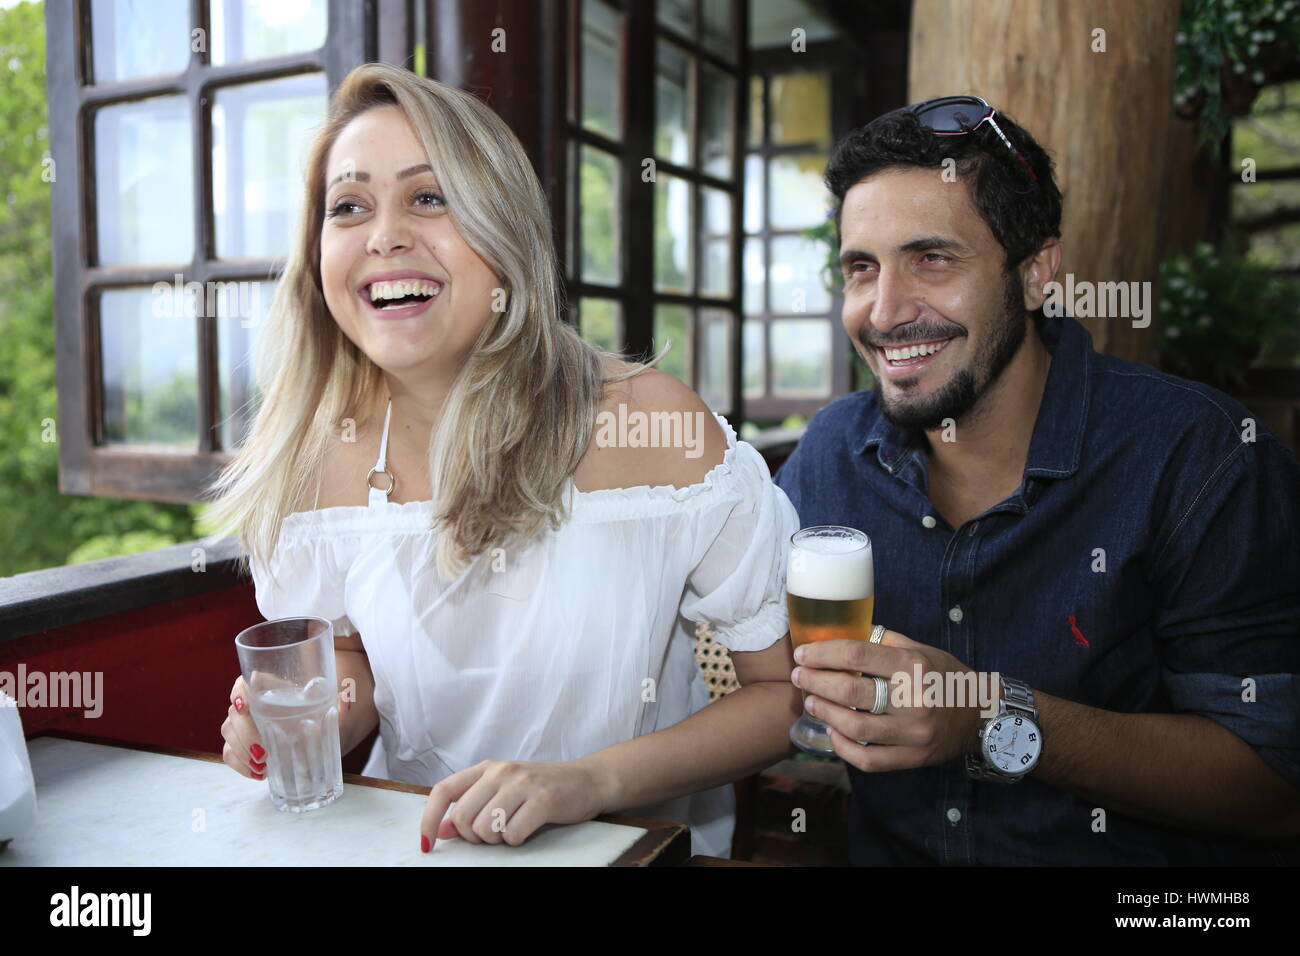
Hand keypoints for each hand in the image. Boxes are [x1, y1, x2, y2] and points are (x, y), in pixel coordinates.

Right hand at [220, 674, 351, 781]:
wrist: (313, 724)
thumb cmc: (316, 709)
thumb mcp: (329, 707)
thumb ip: (339, 703)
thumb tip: (346, 699)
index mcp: (268, 686)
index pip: (243, 684)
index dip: (238, 694)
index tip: (245, 707)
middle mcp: (251, 703)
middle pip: (234, 714)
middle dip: (244, 734)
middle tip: (263, 752)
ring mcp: (243, 724)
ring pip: (228, 733)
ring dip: (242, 751)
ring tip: (262, 765)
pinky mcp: (241, 743)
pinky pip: (229, 752)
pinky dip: (240, 764)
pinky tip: (258, 773)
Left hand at [419, 758, 616, 850]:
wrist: (588, 780)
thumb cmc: (541, 789)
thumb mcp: (503, 791)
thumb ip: (472, 806)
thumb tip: (441, 830)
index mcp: (486, 768)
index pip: (444, 791)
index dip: (429, 819)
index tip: (428, 844)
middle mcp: (501, 772)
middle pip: (463, 818)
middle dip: (474, 837)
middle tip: (493, 834)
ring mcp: (523, 784)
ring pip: (486, 829)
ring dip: (496, 840)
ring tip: (512, 829)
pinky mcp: (543, 800)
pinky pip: (513, 835)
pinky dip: (517, 841)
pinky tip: (528, 829)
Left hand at [790, 628, 986, 772]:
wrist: (981, 715)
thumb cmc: (946, 677)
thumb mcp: (921, 650)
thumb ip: (885, 641)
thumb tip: (846, 631)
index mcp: (912, 666)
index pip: (857, 653)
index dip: (823, 653)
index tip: (803, 653)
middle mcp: (913, 699)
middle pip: (850, 689)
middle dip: (815, 681)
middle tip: (799, 676)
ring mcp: (913, 733)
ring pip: (855, 727)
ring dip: (825, 713)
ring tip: (810, 701)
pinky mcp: (912, 758)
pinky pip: (869, 759)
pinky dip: (844, 747)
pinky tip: (832, 732)